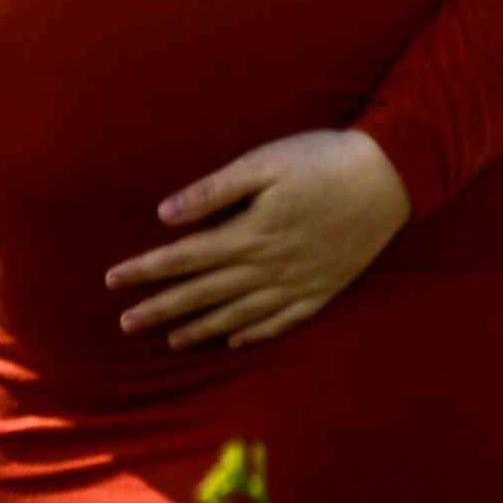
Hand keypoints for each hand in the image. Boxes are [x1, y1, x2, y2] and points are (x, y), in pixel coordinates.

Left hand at [105, 129, 412, 350]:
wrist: (389, 179)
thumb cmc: (321, 160)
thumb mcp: (263, 162)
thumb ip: (213, 191)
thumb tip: (165, 214)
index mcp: (249, 233)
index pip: (185, 257)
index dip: (147, 270)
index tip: (113, 281)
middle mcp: (268, 267)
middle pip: (204, 293)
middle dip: (162, 308)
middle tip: (126, 324)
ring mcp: (296, 284)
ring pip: (238, 314)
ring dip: (201, 328)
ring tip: (171, 340)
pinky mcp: (322, 290)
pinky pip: (280, 322)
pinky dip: (253, 334)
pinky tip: (235, 341)